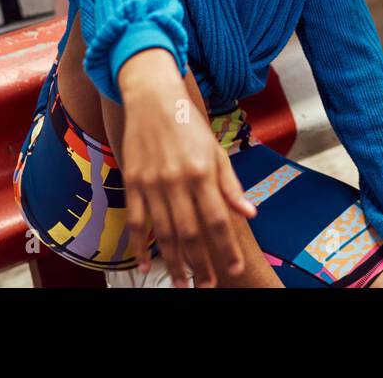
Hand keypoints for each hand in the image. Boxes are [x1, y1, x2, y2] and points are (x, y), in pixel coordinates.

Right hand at [118, 50, 257, 286]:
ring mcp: (152, 182)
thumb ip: (231, 184)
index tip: (235, 269)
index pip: (218, 220)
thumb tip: (249, 213)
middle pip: (190, 233)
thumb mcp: (216, 150)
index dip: (226, 249)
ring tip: (183, 283)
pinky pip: (136, 220)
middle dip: (202, 264)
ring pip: (163, 232)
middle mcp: (177, 180)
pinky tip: (146, 264)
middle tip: (209, 286)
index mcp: (202, 171)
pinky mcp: (132, 181)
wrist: (152, 96)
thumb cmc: (188, 122)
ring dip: (174, 261)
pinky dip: (140, 245)